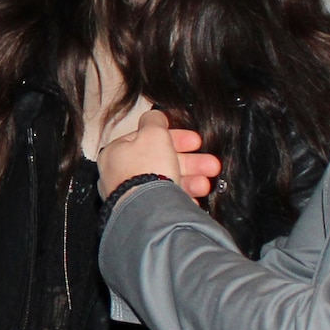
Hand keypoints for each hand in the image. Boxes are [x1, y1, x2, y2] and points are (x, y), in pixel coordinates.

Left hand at [96, 110, 218, 200]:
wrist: (148, 212)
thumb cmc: (148, 168)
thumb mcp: (153, 134)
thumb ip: (154, 121)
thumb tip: (155, 116)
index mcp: (117, 152)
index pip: (149, 139)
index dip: (177, 138)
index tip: (198, 141)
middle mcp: (119, 174)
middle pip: (160, 161)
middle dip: (191, 163)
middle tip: (212, 165)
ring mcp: (129, 195)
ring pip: (165, 182)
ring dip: (190, 181)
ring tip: (205, 185)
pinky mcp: (141, 213)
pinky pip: (164, 201)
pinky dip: (180, 198)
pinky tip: (193, 201)